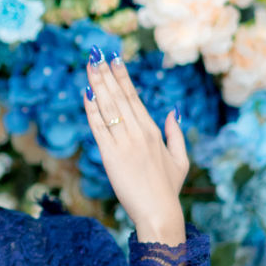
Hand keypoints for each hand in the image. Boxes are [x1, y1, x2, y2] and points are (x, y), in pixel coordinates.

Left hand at [83, 51, 186, 246]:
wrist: (158, 212)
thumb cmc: (168, 189)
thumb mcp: (180, 159)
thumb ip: (176, 134)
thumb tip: (174, 112)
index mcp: (154, 131)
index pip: (134, 98)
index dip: (123, 77)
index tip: (115, 59)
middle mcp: (139, 132)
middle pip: (119, 97)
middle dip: (106, 73)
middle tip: (96, 53)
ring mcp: (124, 143)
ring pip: (108, 107)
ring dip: (98, 84)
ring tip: (89, 65)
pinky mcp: (110, 156)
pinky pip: (98, 127)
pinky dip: (91, 109)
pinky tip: (86, 93)